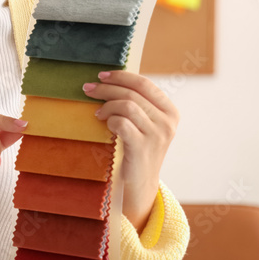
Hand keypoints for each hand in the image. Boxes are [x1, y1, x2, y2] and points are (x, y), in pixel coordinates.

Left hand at [81, 71, 178, 231]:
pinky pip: (122, 123)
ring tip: (97, 112)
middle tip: (88, 89)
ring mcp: (157, 135)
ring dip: (107, 105)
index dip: (121, 76)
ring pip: (128, 106)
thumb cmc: (136, 149)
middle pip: (133, 93)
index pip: (145, 84)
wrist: (140, 184)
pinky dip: (110, 120)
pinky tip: (104, 124)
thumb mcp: (144, 124)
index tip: (102, 75)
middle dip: (107, 88)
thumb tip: (109, 80)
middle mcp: (167, 122)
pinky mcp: (143, 148)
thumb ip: (137, 104)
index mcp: (170, 111)